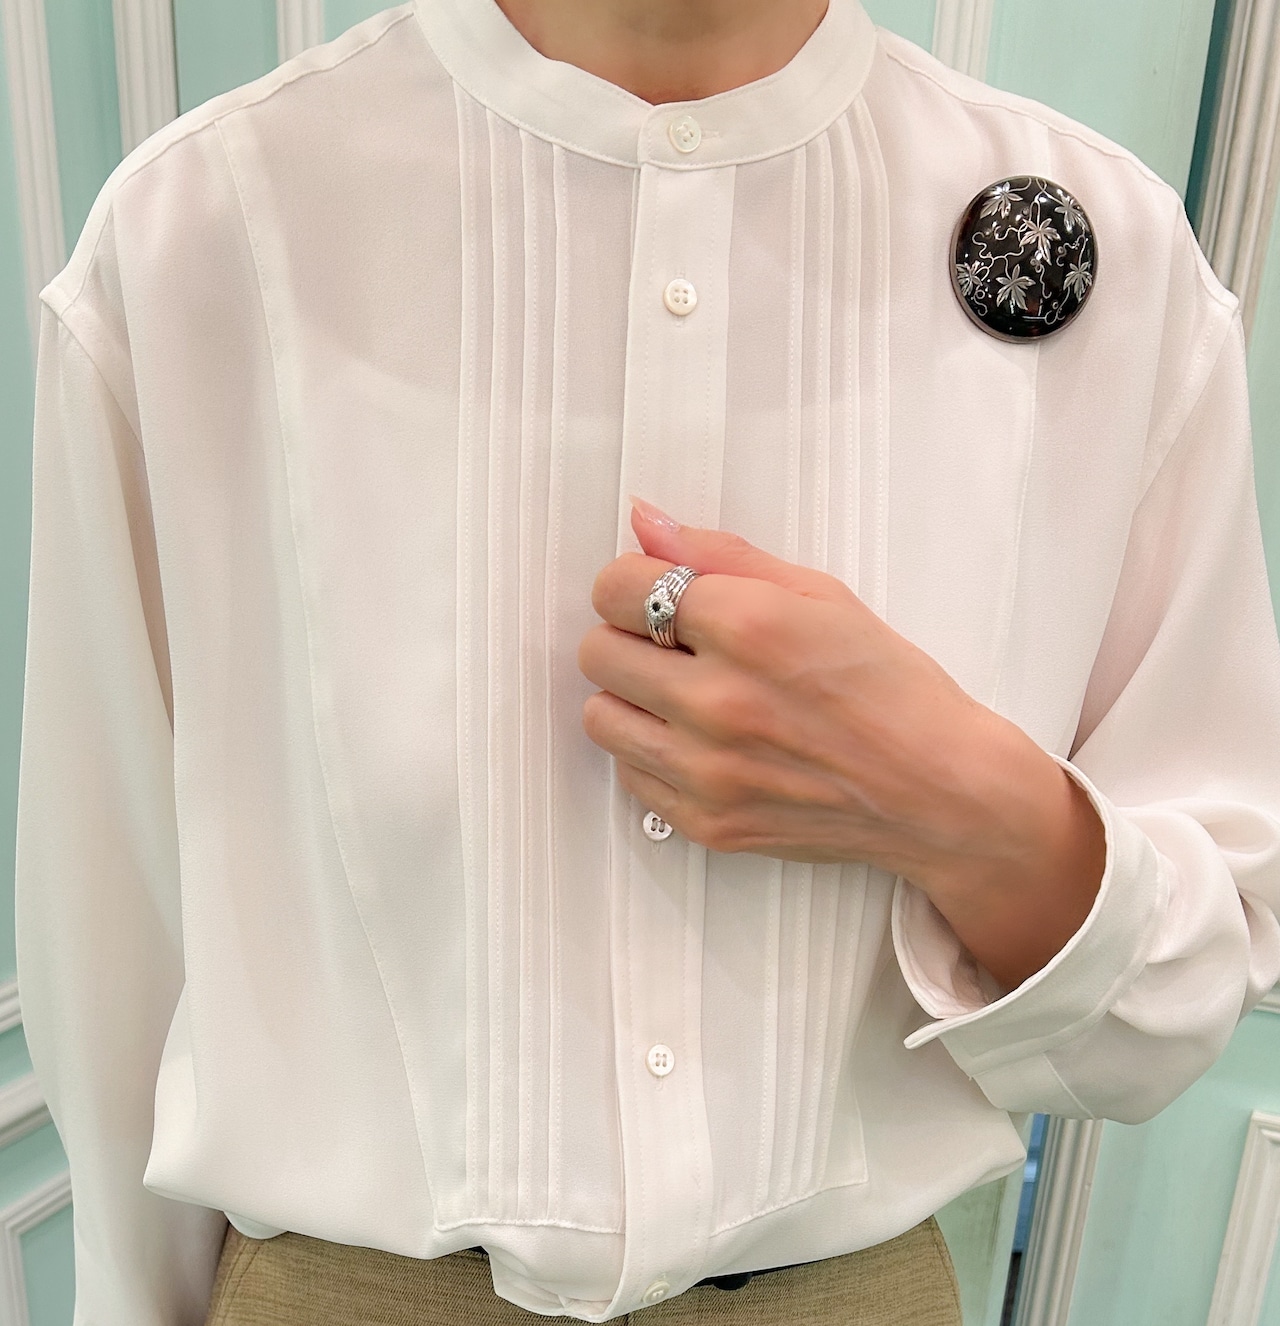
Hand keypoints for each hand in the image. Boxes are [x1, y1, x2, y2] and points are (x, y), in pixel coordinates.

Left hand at [578, 498, 1106, 990]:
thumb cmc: (888, 684)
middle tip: (675, 647)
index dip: (632, 583)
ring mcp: (706, 770)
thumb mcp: (818, 594)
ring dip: (630, 699)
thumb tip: (642, 520)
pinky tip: (704, 744)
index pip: (616, 587)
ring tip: (683, 696)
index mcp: (747, 626)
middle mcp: (716, 701)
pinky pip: (629, 775)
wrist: (937, 790)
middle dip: (628, 638)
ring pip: (599, 717)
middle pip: (597, 652)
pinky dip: (653, 753)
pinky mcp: (705, 821)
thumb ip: (720, 554)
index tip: (661, 595)